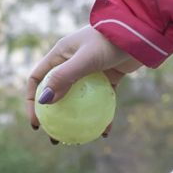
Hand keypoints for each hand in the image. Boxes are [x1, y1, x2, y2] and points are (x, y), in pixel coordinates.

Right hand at [24, 26, 140, 133]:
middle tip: (55, 137)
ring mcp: (90, 72)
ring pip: (78, 100)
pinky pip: (101, 100)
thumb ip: (64, 77)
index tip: (37, 122)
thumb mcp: (85, 59)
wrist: (139, 32)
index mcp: (60, 55)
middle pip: (56, 93)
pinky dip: (102, 115)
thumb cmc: (109, 41)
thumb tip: (44, 101)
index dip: (32, 101)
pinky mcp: (108, 78)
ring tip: (76, 139)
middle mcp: (72, 63)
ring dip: (76, 120)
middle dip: (53, 117)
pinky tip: (105, 132)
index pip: (38, 79)